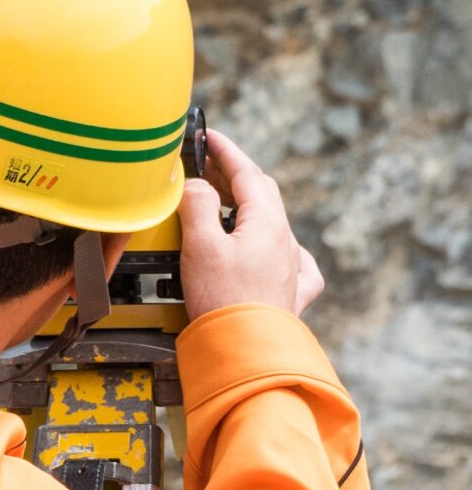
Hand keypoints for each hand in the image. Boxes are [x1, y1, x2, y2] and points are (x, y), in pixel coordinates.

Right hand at [179, 128, 323, 320]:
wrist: (246, 353)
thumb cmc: (224, 304)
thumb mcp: (200, 246)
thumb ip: (197, 206)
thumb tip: (196, 185)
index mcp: (267, 223)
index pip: (247, 172)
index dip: (225, 151)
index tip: (208, 136)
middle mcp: (285, 241)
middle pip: (262, 194)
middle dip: (234, 177)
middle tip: (206, 170)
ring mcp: (291, 268)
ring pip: (273, 224)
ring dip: (246, 208)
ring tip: (221, 207)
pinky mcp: (290, 294)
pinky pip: (293, 262)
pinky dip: (276, 248)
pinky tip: (270, 253)